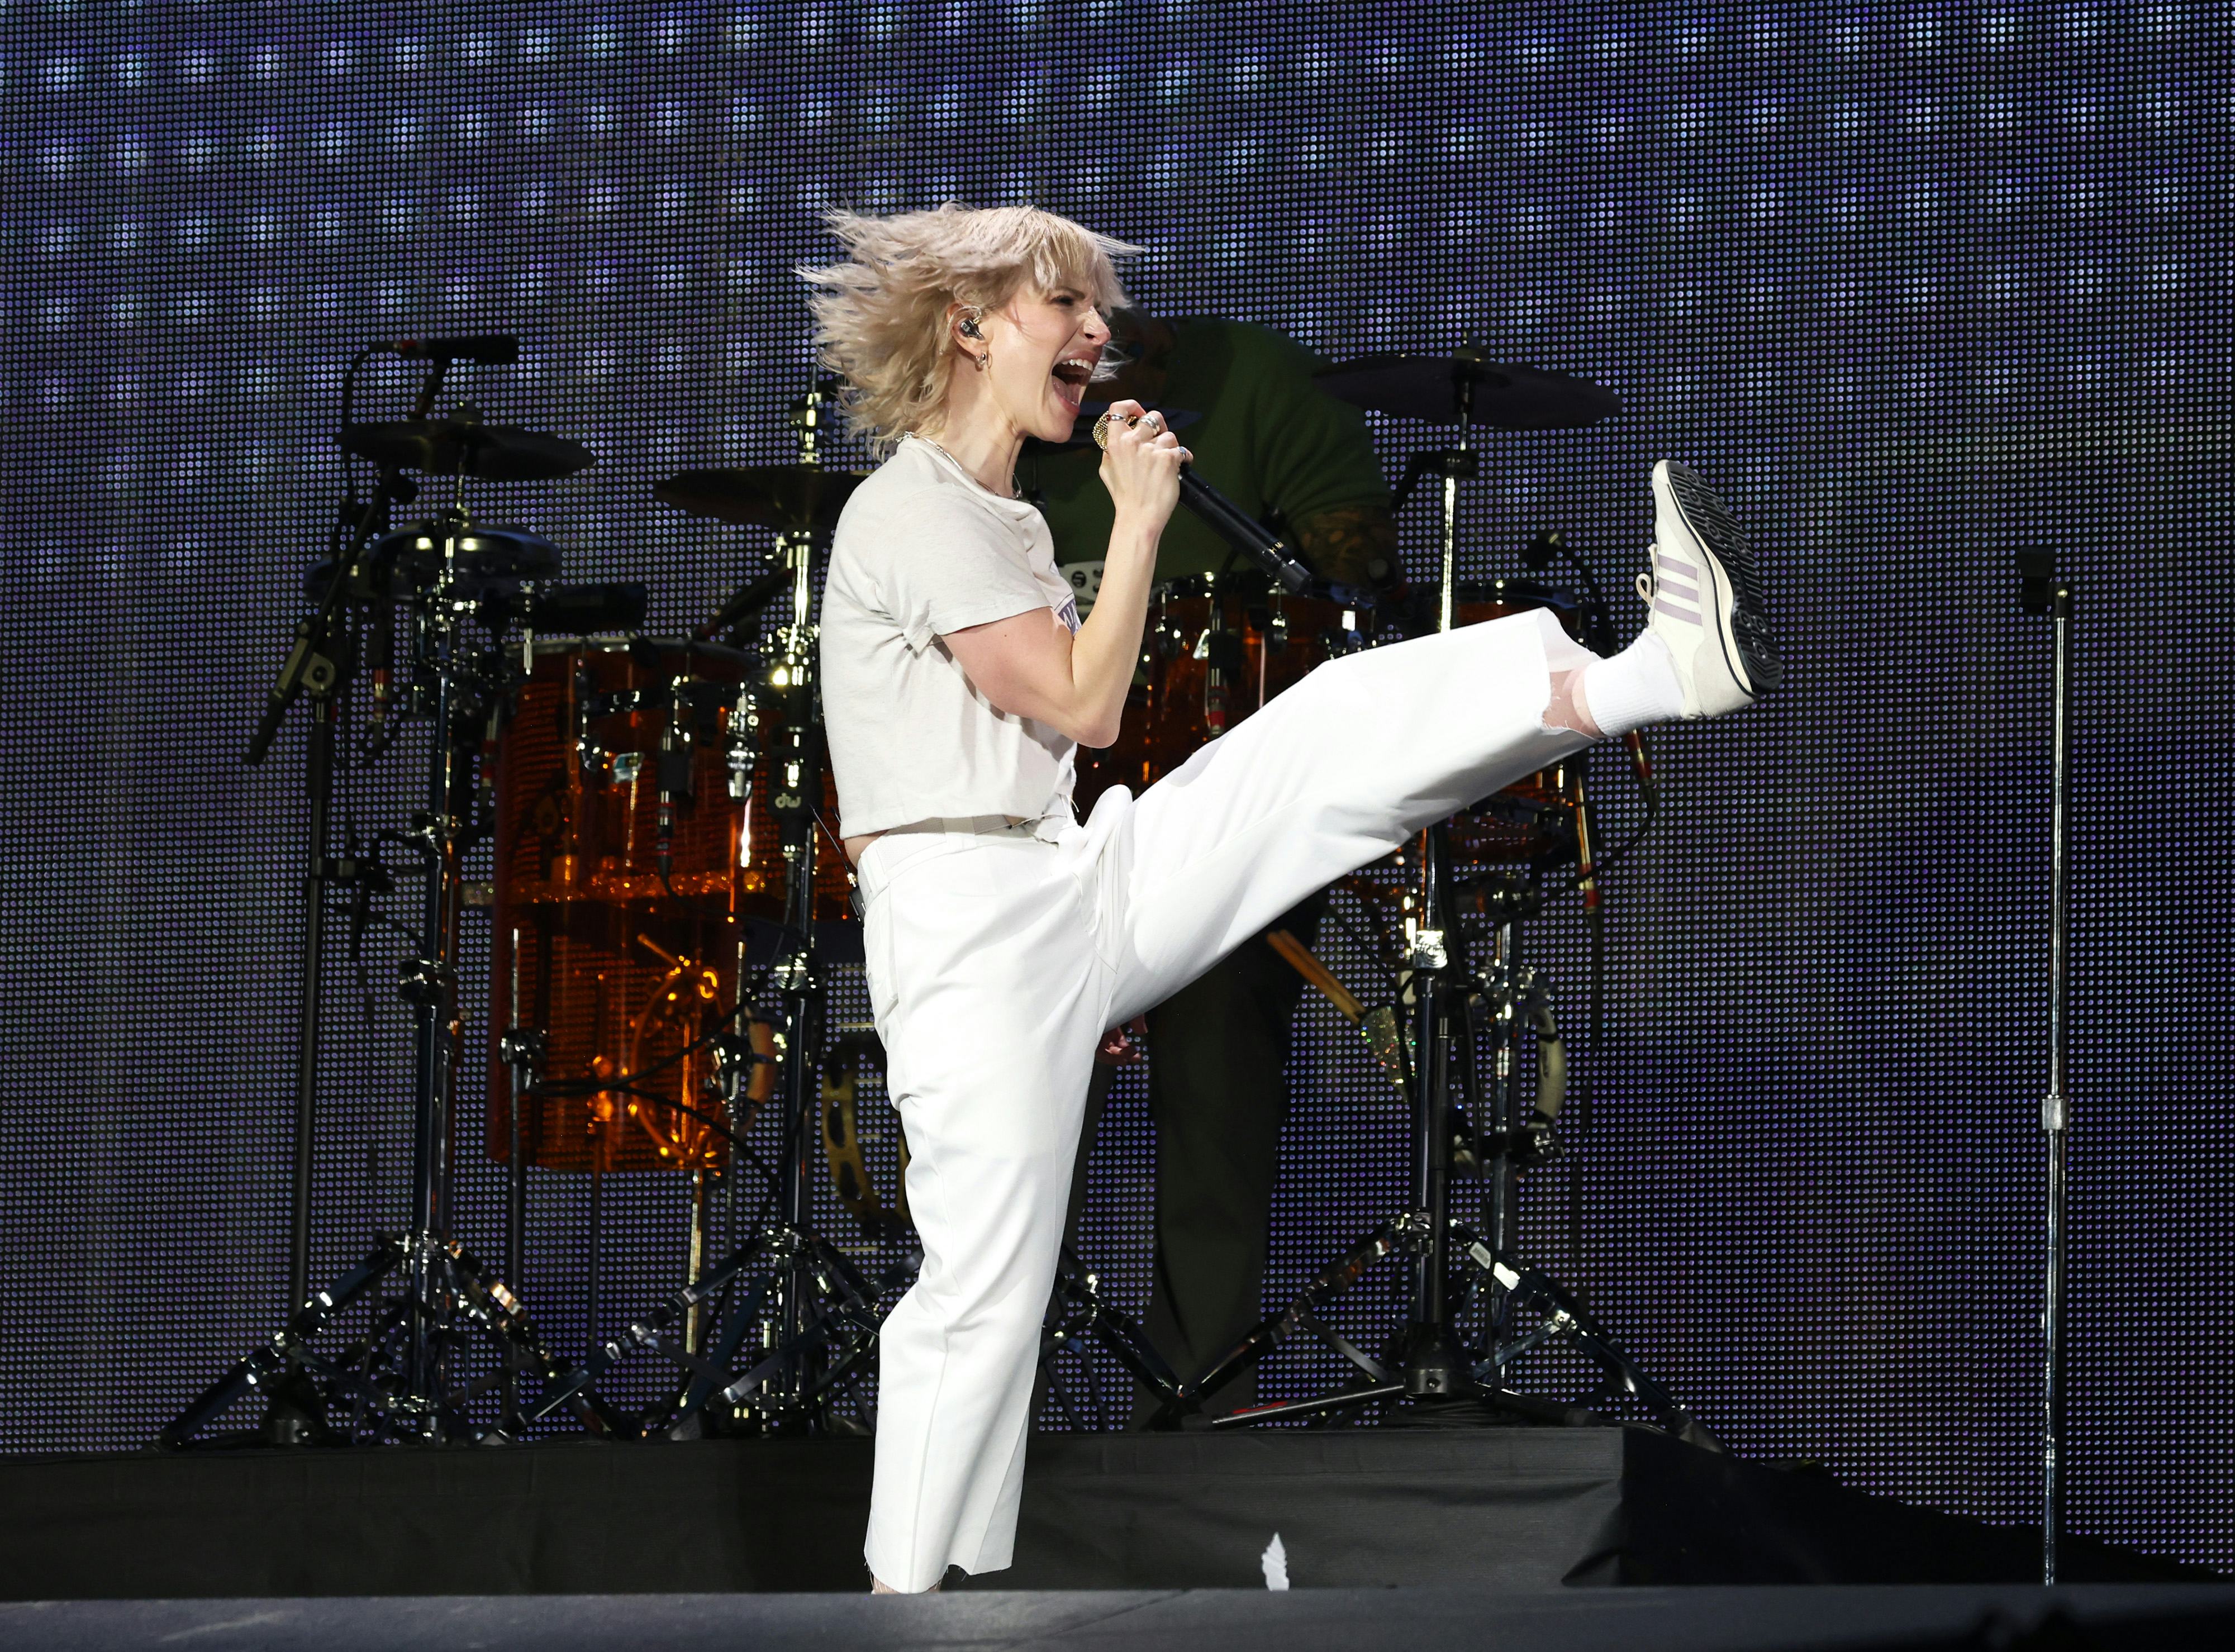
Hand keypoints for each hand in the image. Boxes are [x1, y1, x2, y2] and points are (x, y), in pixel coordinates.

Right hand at [1095, 400, 1189, 533]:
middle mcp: (1132, 442)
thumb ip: (1111, 450)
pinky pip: (1181, 450)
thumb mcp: (1107, 470)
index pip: (1118, 408)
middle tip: (1159, 442)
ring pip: (1169, 436)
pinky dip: (1183, 459)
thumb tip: (1117, 436)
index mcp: (1115, 443)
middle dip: (1159, 428)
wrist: (1139, 517)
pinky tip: (1178, 469)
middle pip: (1153, 417)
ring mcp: (1151, 450)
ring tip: (1166, 465)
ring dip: (1170, 448)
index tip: (1138, 414)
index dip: (1132, 407)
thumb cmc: (1124, 496)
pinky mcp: (1169, 458)